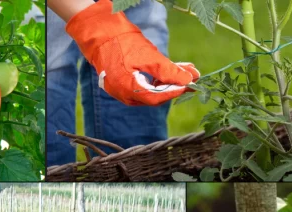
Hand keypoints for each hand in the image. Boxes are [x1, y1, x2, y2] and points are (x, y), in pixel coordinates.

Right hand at [65, 0, 199, 105]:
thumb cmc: (122, 43)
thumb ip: (168, 71)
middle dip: (174, 85)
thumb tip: (189, 80)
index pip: (157, 98)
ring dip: (168, 81)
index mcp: (128, 90)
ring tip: (184, 69)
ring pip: (150, 91)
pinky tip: (168, 70)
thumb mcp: (148, 56)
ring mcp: (121, 91)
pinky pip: (143, 86)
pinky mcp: (122, 84)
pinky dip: (157, 79)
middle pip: (155, 96)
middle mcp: (124, 95)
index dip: (175, 91)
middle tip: (192, 75)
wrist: (100, 34)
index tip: (190, 83)